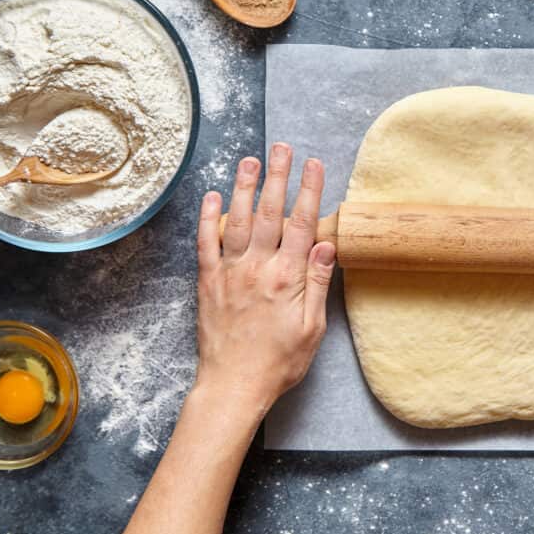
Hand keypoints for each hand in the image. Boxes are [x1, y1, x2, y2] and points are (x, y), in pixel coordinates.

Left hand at [194, 143, 335, 413]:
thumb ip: (318, 283)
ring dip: (243, 187)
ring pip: (236, 220)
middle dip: (277, 177)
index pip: (303, 224)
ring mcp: (230, 273)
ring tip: (249, 159)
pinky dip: (207, 218)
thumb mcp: (313, 327)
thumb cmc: (279, 362)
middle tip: (281, 148)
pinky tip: (211, 196)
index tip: (315, 165)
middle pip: (269, 212)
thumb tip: (327, 246)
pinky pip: (205, 243)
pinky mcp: (208, 283)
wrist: (234, 385)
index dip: (310, 191)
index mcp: (288, 278)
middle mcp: (258, 268)